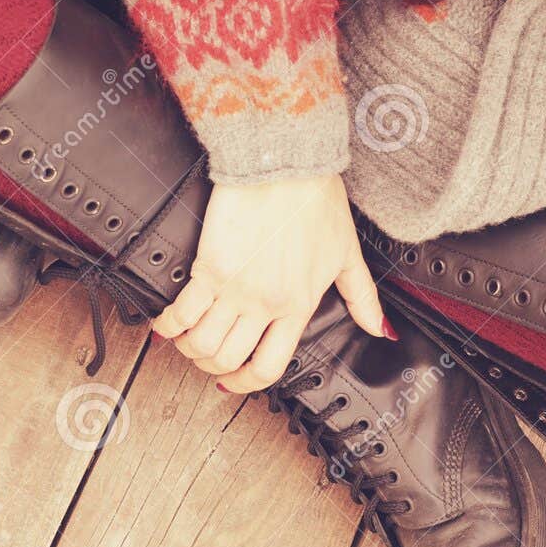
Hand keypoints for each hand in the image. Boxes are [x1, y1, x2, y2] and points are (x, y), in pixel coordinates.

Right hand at [151, 173, 389, 391]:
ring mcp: (236, 289)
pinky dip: (169, 325)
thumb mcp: (347, 253)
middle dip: (211, 366)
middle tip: (205, 356)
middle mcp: (266, 304)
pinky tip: (166, 323)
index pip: (269, 366)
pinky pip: (182, 313)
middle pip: (228, 360)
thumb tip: (378, 329)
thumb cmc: (315, 199)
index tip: (233, 382)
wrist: (285, 162)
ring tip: (185, 339)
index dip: (245, 384)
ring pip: (202, 344)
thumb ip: (362, 298)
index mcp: (299, 305)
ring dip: (189, 349)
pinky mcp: (209, 268)